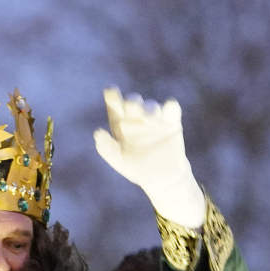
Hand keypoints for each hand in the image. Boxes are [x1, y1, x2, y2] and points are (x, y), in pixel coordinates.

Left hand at [93, 87, 205, 226]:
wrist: (162, 178)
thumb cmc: (137, 168)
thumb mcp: (119, 161)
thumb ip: (107, 149)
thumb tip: (97, 133)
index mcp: (120, 123)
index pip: (115, 107)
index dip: (112, 97)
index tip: (110, 92)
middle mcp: (136, 117)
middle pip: (133, 104)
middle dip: (132, 103)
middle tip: (132, 105)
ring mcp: (154, 118)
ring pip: (151, 107)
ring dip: (149, 109)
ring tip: (148, 116)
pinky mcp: (172, 122)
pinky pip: (172, 109)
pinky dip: (170, 107)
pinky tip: (169, 108)